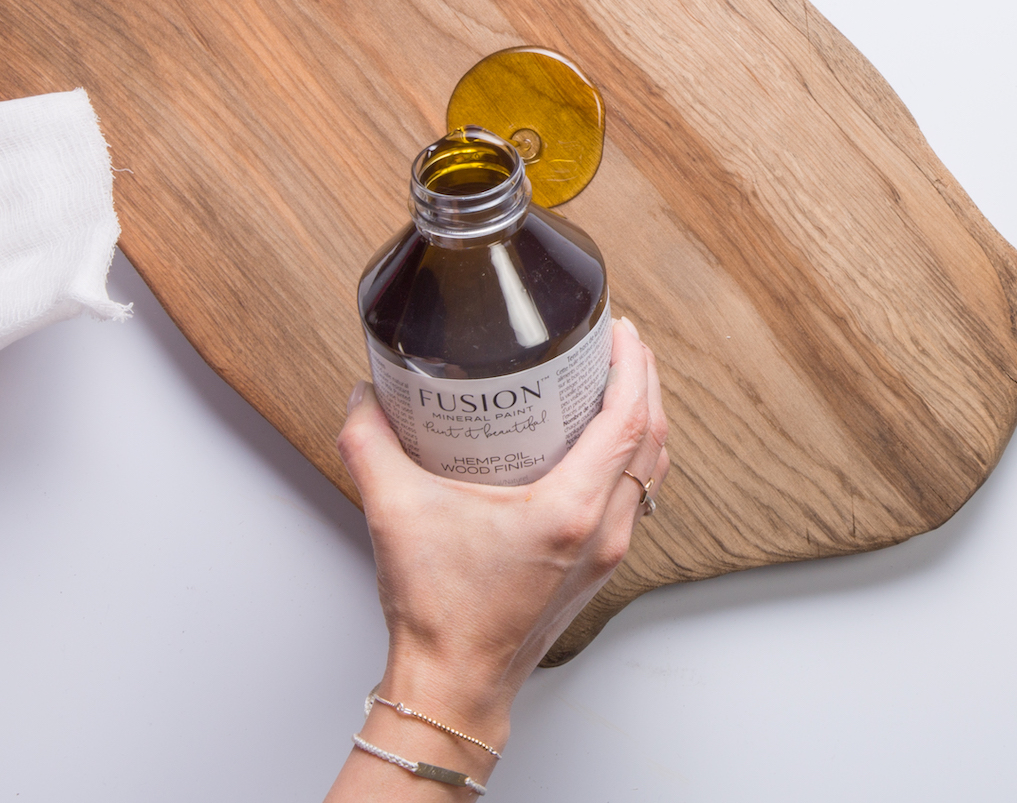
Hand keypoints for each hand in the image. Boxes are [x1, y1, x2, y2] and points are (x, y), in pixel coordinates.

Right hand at [330, 318, 667, 793]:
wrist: (452, 687)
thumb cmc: (438, 613)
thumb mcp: (394, 511)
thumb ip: (370, 442)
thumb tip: (365, 397)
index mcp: (570, 510)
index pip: (628, 420)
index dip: (632, 366)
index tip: (619, 330)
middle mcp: (603, 530)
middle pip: (652, 438)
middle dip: (644, 380)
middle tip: (619, 341)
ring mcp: (607, 553)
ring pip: (649, 470)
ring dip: (643, 419)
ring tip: (617, 381)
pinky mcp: (597, 568)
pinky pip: (635, 496)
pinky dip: (630, 458)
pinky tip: (599, 443)